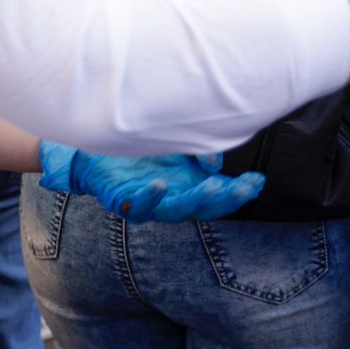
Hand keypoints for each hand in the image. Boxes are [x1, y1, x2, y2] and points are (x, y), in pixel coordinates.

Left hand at [36, 144, 264, 222]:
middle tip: (243, 188)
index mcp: (188, 182)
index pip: (220, 193)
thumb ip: (198, 149)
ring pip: (174, 210)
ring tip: (210, 187)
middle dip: (225, 199)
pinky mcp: (121, 198)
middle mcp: (171, 196)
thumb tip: (215, 164)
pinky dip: (149, 197)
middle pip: (203, 206)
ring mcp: (147, 200)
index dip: (240, 191)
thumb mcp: (175, 137)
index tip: (257, 181)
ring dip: (194, 201)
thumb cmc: (139, 140)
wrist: (92, 139)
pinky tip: (160, 184)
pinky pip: (136, 204)